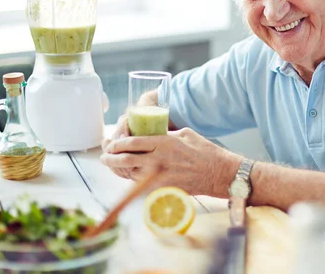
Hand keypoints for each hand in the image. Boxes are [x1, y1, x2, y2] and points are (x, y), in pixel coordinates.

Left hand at [101, 127, 241, 195]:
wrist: (219, 173)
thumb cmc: (204, 152)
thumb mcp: (184, 134)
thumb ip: (165, 135)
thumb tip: (151, 136)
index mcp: (163, 143)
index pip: (131, 142)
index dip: (117, 144)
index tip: (111, 144)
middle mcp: (159, 160)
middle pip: (126, 160)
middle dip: (111, 159)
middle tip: (105, 157)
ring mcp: (160, 177)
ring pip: (130, 174)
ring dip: (119, 171)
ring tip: (112, 166)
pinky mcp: (164, 190)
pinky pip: (142, 187)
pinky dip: (132, 182)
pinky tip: (128, 178)